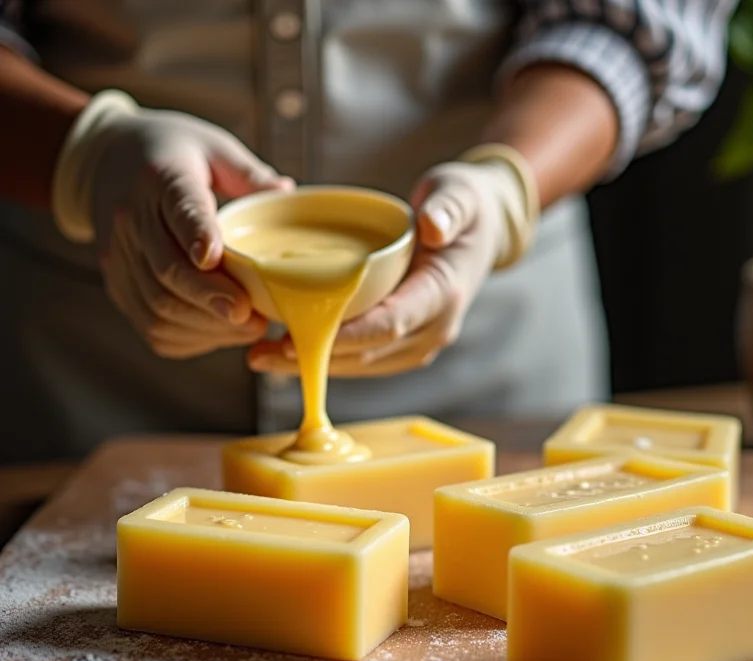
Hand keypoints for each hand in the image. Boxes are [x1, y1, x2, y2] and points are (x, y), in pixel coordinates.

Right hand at [52, 90, 293, 358]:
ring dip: (206, 324)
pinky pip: (150, 324)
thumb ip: (249, 173)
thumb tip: (287, 193)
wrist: (104, 160)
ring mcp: (120, 256)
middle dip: (210, 297)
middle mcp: (132, 218)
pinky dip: (189, 337)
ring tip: (249, 327)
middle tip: (250, 316)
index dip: (197, 234)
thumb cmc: (172, 155)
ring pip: (158, 305)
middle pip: (168, 269)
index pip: (180, 207)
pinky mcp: (117, 284)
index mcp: (162, 178)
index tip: (215, 259)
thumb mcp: (212, 148)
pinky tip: (220, 331)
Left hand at [248, 146, 537, 375]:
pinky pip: (366, 359)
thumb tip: (432, 227)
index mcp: (444, 294)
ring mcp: (422, 340)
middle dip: (315, 357)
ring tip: (263, 358)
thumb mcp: (460, 195)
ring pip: (363, 364)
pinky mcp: (408, 343)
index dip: (345, 335)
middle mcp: (435, 328)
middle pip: (369, 353)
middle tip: (262, 354)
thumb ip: (448, 208)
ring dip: (315, 364)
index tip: (299, 338)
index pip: (390, 323)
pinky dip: (330, 358)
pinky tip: (291, 352)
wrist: (482, 232)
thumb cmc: (465, 209)